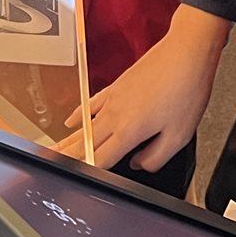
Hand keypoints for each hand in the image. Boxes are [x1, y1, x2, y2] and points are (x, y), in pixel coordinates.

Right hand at [61, 5, 229, 170]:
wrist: (186, 52)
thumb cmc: (186, 89)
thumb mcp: (179, 135)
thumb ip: (156, 157)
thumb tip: (139, 164)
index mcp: (129, 131)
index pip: (100, 159)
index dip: (88, 174)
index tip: (75, 184)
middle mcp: (115, 115)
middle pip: (85, 143)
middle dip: (66, 158)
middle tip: (49, 168)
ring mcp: (113, 99)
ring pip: (84, 126)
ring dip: (66, 141)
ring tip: (51, 152)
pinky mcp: (117, 86)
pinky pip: (90, 104)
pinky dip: (78, 115)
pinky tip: (69, 122)